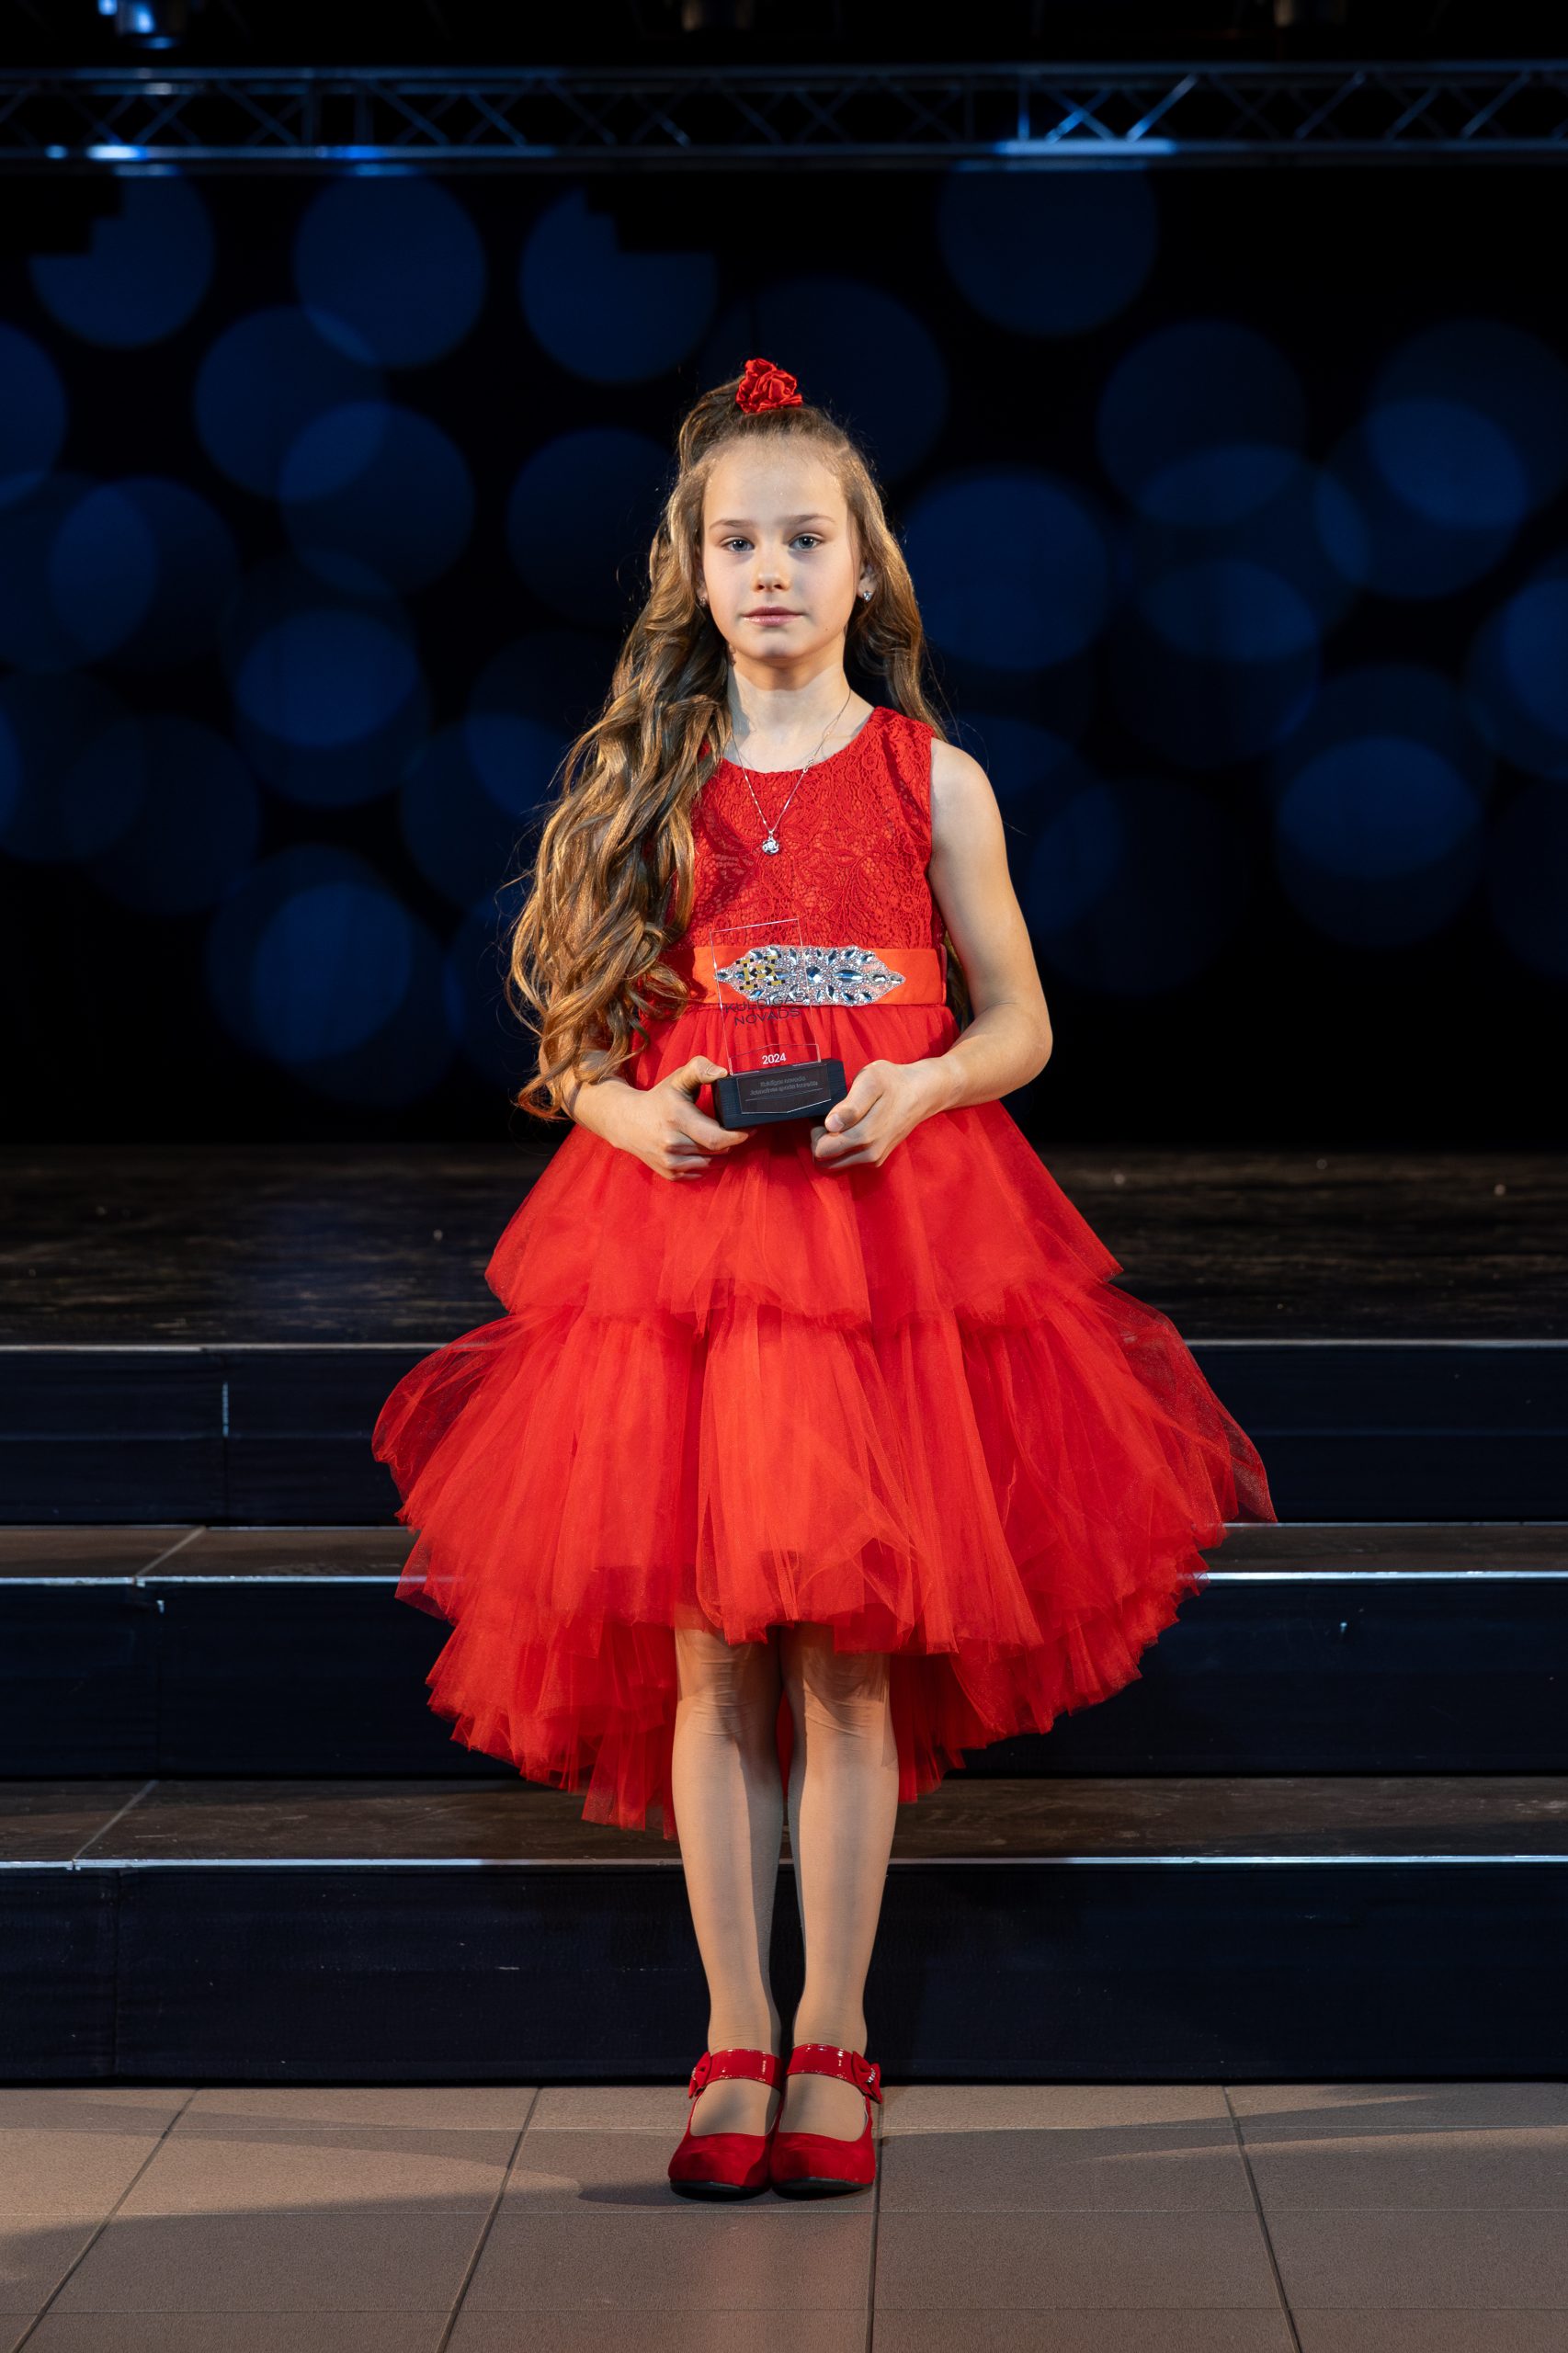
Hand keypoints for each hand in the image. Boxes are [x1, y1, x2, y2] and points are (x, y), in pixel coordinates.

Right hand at [606, 1055, 753, 1182]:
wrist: (626, 1121)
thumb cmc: (659, 1099)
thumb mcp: (677, 1078)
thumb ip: (700, 1069)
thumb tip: (723, 1073)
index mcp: (677, 1118)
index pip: (718, 1137)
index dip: (738, 1136)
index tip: (750, 1128)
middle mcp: (672, 1143)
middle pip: (717, 1150)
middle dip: (729, 1141)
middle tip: (732, 1130)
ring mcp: (669, 1161)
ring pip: (710, 1162)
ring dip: (716, 1152)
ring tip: (711, 1137)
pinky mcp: (668, 1173)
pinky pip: (698, 1172)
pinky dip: (704, 1162)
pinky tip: (698, 1148)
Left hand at [810, 1058, 944, 1171]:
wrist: (922, 1092)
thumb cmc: (893, 1082)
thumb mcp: (871, 1080)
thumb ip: (851, 1105)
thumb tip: (831, 1125)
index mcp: (864, 1136)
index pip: (821, 1150)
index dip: (816, 1131)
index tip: (824, 1113)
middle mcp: (868, 1154)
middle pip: (825, 1160)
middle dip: (821, 1140)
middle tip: (831, 1117)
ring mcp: (874, 1159)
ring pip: (835, 1163)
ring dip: (832, 1146)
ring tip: (841, 1121)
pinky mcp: (877, 1160)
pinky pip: (848, 1161)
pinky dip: (844, 1148)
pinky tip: (852, 1128)